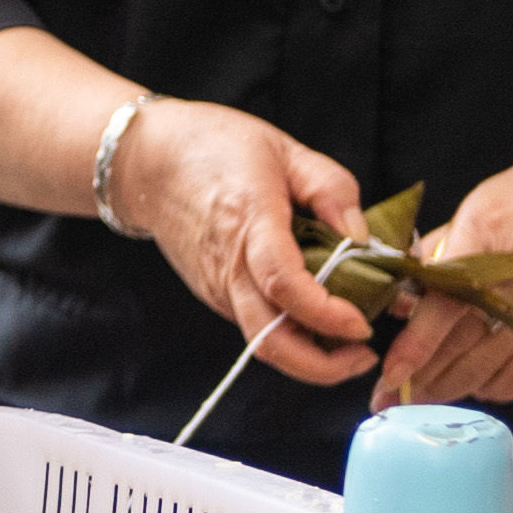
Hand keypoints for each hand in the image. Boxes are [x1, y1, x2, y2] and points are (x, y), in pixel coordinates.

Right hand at [108, 100, 375, 369]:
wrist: (148, 161)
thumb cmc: (218, 147)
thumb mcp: (286, 151)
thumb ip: (331, 190)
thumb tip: (363, 239)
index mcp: (249, 221)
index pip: (285, 285)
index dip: (326, 314)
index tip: (363, 323)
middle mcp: (228, 266)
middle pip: (270, 340)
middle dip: (322, 366)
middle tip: (364, 356)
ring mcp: (216, 286)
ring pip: (263, 340)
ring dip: (310, 354)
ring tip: (349, 337)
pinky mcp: (213, 294)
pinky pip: (255, 325)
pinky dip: (290, 333)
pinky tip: (317, 316)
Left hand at [372, 138, 512, 404]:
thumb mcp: (482, 203)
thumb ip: (441, 250)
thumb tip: (405, 295)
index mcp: (485, 238)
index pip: (439, 308)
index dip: (410, 349)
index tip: (387, 375)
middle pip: (456, 347)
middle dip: (417, 380)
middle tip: (387, 400)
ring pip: (485, 369)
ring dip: (448, 389)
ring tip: (420, 400)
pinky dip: (493, 389)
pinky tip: (474, 389)